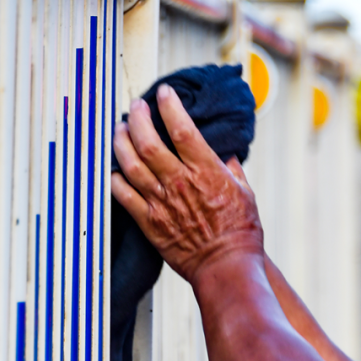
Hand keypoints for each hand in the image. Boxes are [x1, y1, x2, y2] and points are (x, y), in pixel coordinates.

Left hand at [111, 83, 263, 285]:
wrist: (226, 267)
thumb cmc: (241, 232)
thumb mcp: (246, 193)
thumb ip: (232, 169)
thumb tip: (226, 155)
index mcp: (205, 172)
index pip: (182, 129)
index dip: (169, 107)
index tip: (164, 94)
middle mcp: (179, 183)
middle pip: (148, 141)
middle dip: (137, 118)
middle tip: (135, 107)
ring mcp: (161, 202)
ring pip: (130, 164)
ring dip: (121, 142)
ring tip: (118, 129)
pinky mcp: (149, 222)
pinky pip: (123, 195)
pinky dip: (115, 179)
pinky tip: (114, 169)